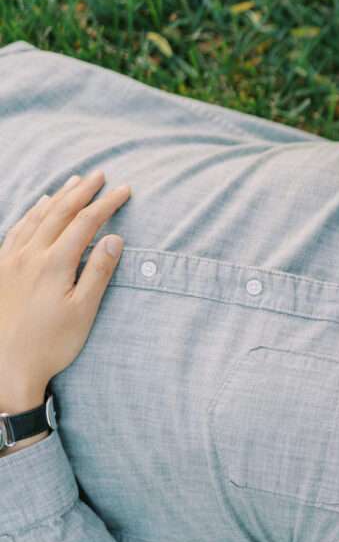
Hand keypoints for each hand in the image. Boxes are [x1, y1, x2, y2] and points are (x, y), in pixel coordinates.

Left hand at [0, 172, 129, 411]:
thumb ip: (99, 272)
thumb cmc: (51, 343)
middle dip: (82, 192)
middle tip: (100, 174)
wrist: (6, 367)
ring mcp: (11, 261)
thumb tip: (115, 239)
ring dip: (57, 197)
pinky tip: (37, 207)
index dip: (106, 204)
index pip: (86, 223)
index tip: (124, 190)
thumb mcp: (84, 311)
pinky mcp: (0, 270)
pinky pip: (16, 230)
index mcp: (54, 264)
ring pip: (36, 218)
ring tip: (72, 182)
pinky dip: (31, 214)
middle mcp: (30, 256)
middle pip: (60, 213)